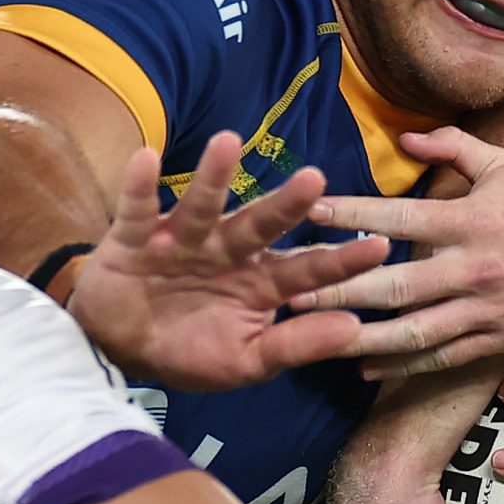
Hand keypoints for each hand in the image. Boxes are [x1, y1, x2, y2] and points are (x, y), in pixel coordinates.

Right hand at [66, 130, 389, 390]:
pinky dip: (140, 186)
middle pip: (260, 224)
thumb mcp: (249, 360)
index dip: (341, 260)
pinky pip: (138, 209)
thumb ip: (297, 345)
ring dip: (213, 176)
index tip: (380, 246)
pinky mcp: (135, 237)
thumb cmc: (192, 352)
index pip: (307, 269)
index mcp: (260, 282)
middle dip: (285, 204)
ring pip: (202, 205)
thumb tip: (354, 328)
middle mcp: (227, 252)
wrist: (122, 352)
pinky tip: (147, 158)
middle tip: (314, 179)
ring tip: (226, 142)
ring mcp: (182, 240)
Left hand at [297, 128, 503, 376]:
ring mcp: (487, 309)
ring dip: (360, 337)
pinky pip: (443, 356)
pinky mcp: (500, 339)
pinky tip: (364, 366)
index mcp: (473, 218)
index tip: (307, 212)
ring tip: (313, 339)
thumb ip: (453, 148)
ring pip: (413, 331)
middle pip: (396, 283)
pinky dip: (402, 364)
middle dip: (339, 289)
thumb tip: (403, 138)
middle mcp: (475, 267)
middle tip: (288, 291)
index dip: (351, 214)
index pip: (399, 216)